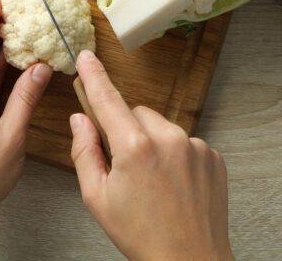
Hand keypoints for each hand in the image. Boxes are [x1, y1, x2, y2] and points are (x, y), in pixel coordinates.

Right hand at [70, 50, 233, 260]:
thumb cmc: (141, 234)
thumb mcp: (97, 197)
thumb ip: (84, 151)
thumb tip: (80, 120)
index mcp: (134, 148)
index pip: (107, 99)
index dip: (94, 75)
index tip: (86, 57)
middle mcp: (167, 138)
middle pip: (134, 112)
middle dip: (124, 128)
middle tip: (124, 162)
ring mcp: (194, 145)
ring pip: (159, 124)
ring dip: (149, 139)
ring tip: (152, 175)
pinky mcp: (211, 153)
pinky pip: (182, 138)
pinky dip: (173, 151)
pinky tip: (172, 179)